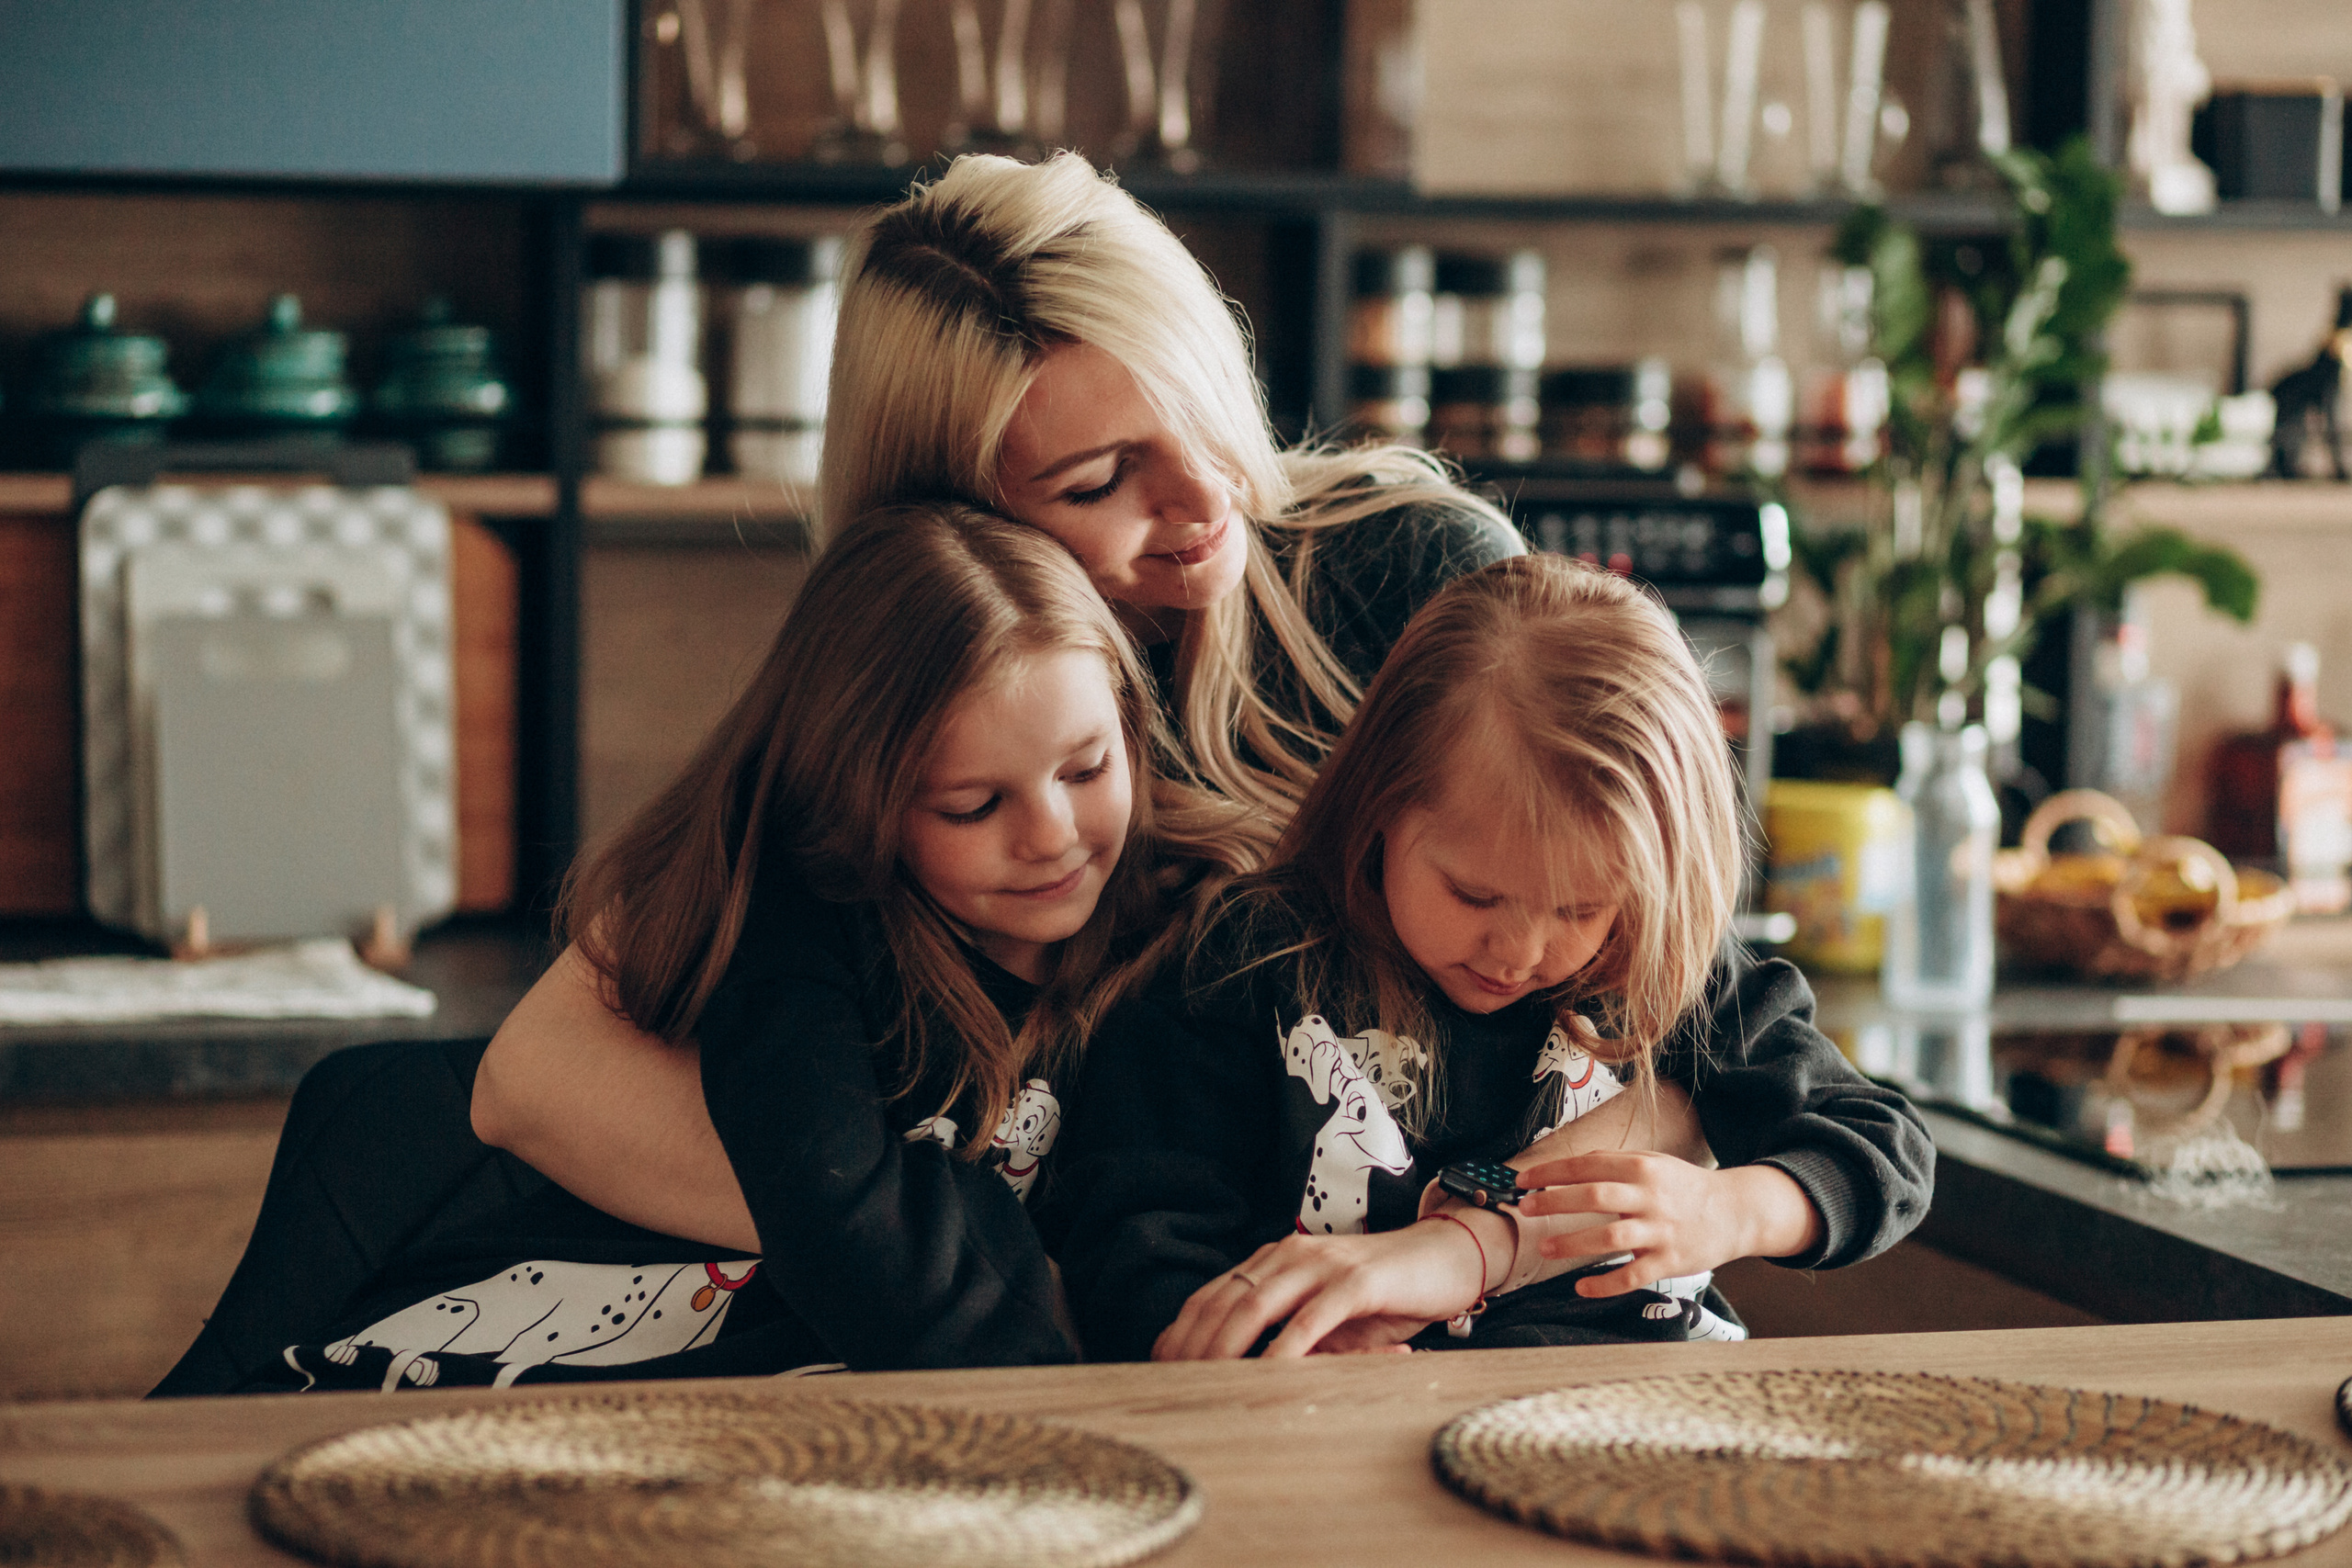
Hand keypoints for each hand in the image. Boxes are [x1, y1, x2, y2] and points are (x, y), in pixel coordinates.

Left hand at [1150, 1216, 1501, 1361]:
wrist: (1446, 1257)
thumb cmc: (1384, 1294)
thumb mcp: (1326, 1318)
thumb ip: (1287, 1336)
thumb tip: (1242, 1373)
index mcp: (1276, 1259)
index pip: (1213, 1294)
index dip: (1182, 1330)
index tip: (1159, 1367)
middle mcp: (1291, 1254)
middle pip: (1225, 1300)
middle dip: (1193, 1344)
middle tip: (1173, 1384)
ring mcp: (1322, 1265)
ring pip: (1257, 1304)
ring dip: (1226, 1346)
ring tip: (1207, 1382)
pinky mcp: (1356, 1282)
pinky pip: (1310, 1318)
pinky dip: (1285, 1348)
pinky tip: (1269, 1374)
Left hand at [1513, 1152, 1822, 1298]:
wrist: (1735, 1212)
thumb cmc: (1684, 1187)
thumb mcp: (1653, 1163)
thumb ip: (1612, 1165)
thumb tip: (1566, 1167)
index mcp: (1642, 1168)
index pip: (1587, 1166)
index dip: (1551, 1172)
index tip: (1523, 1180)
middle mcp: (1651, 1197)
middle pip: (1595, 1197)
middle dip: (1555, 1202)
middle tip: (1526, 1208)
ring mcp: (1661, 1231)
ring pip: (1610, 1237)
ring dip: (1573, 1243)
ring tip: (1545, 1248)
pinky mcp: (1670, 1261)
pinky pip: (1633, 1276)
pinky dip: (1605, 1284)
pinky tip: (1582, 1287)